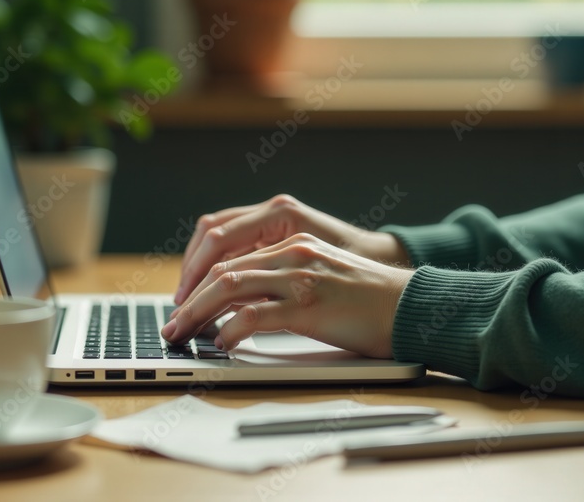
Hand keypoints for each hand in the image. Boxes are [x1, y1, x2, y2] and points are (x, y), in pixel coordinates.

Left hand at [161, 233, 413, 358]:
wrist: (411, 306)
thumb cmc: (368, 300)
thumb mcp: (320, 275)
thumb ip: (281, 281)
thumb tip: (239, 306)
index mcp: (292, 241)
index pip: (229, 254)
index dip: (197, 280)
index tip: (183, 304)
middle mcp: (292, 251)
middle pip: (222, 270)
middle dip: (189, 300)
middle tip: (172, 325)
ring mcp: (299, 276)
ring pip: (229, 288)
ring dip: (198, 314)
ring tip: (182, 335)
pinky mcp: (308, 304)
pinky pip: (255, 315)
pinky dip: (231, 331)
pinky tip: (223, 343)